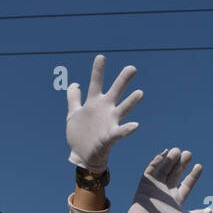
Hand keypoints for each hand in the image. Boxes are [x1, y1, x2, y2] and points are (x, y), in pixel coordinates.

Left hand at [66, 55, 143, 172]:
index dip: (98, 71)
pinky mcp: (110, 137)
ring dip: (131, 102)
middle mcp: (105, 110)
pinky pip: (120, 132)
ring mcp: (109, 122)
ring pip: (122, 110)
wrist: (82, 155)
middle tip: (132, 68)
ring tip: (140, 93)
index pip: (96, 83)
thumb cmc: (80, 135)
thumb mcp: (72, 114)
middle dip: (123, 80)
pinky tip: (135, 125)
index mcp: (94, 103)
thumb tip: (75, 84)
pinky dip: (127, 129)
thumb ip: (73, 98)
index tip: (101, 57)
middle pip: (115, 92)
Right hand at [124, 148, 208, 212]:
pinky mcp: (145, 184)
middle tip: (188, 153)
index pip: (187, 184)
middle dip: (182, 164)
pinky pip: (151, 170)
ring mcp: (156, 187)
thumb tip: (211, 210)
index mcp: (177, 199)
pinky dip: (156, 162)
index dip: (193, 175)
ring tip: (177, 150)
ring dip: (170, 160)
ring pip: (164, 169)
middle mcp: (167, 191)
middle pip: (176, 174)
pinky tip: (164, 154)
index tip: (199, 166)